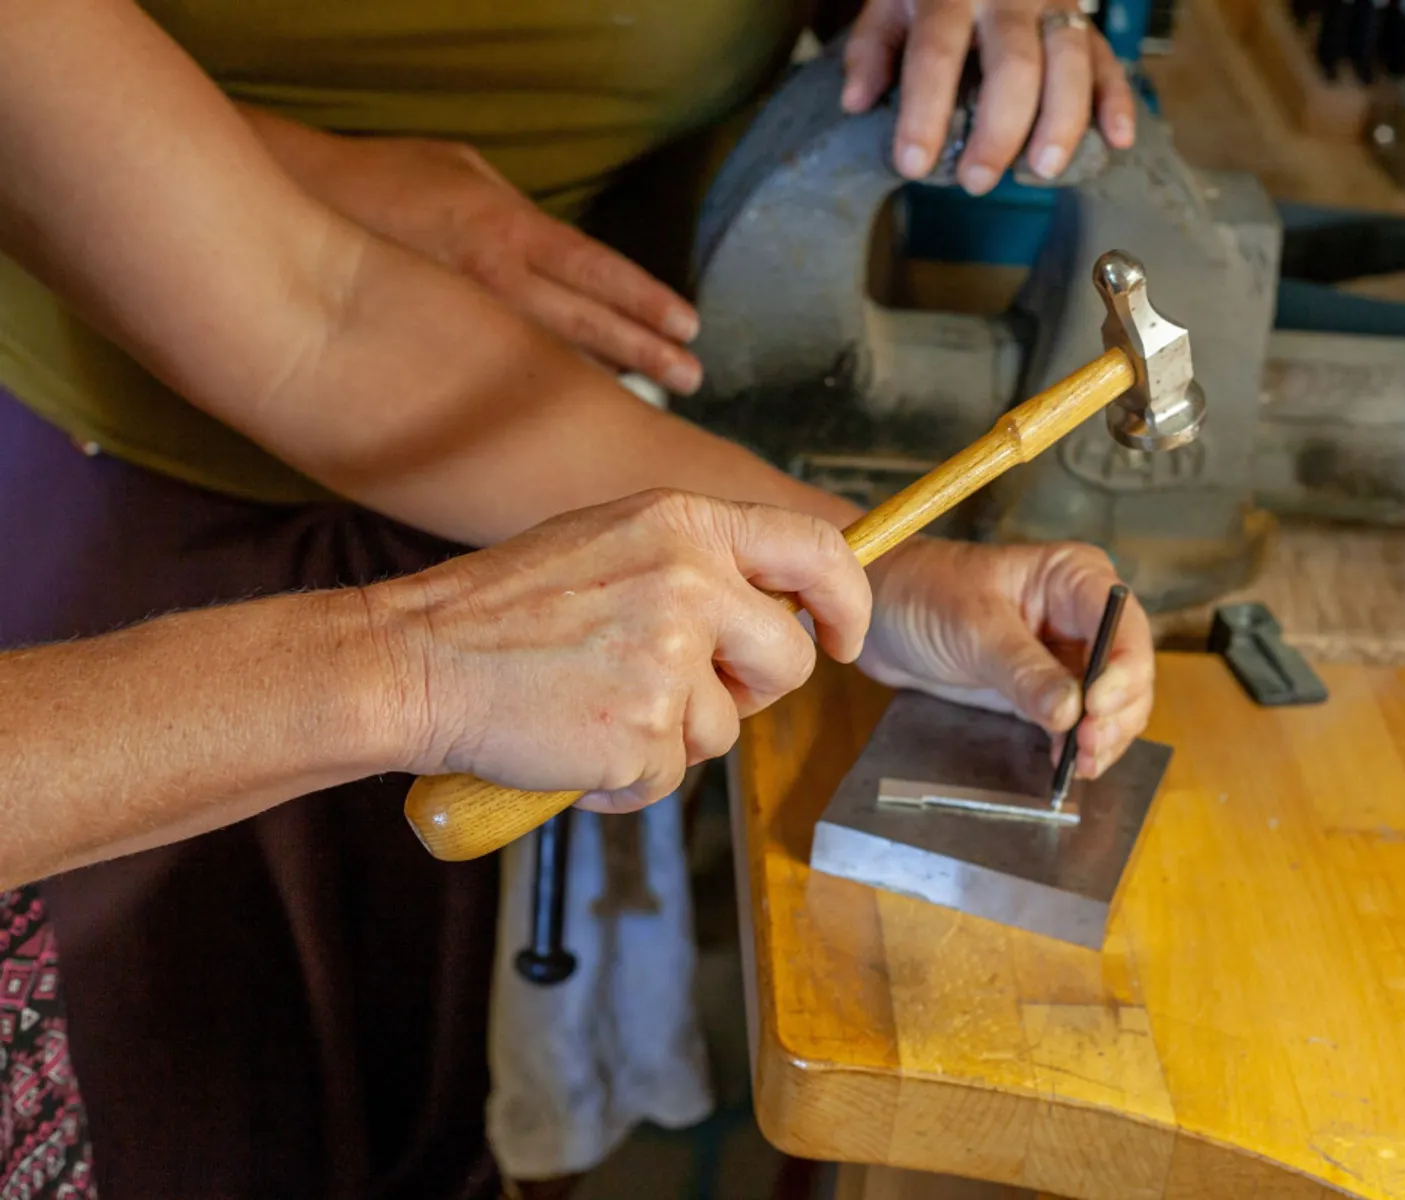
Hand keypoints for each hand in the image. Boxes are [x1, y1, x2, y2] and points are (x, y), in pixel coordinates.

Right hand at [251, 117, 702, 393]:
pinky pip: (492, 393)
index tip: (691, 328)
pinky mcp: (429, 359)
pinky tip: (564, 438)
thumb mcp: (461, 173)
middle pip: (584, 326)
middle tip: (694, 379)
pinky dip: (533, 414)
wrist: (287, 211)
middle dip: (643, 355)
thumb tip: (560, 251)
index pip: (594, 271)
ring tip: (647, 413)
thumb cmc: (380, 184)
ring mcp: (457, 326)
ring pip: (546, 365)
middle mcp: (489, 280)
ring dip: (600, 390)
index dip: (644, 302)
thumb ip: (516, 215)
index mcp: (504, 229)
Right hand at [369, 490, 869, 810]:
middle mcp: (690, 580)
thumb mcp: (612, 542)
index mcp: (684, 524)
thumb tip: (774, 601)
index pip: (815, 551)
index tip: (842, 638)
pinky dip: (627, 778)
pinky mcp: (644, 729)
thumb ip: (695, 561)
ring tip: (595, 704)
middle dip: (749, 692)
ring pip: (725, 729)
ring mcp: (669, 656)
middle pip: (787, 660)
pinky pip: (670, 776)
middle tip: (678, 691)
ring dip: (671, 737)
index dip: (847, 601)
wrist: (414, 660)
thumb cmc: (504, 609)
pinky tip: (574, 740)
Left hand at [839, 0, 1136, 194]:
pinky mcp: (1085, 20)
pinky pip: (1108, 59)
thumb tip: (857, 101)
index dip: (923, 112)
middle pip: (1013, 65)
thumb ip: (873, 47)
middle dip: (998, 130)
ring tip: (1042, 171)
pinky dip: (1117, 101)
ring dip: (1062, 121)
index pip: (936, 54)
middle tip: (977, 181)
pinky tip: (1115, 140)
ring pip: (1070, 61)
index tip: (912, 164)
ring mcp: (1053, 4)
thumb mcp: (891, 0)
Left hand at [857, 539, 1153, 778]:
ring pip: (1112, 702)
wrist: (881, 612)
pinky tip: (1066, 762)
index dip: (1122, 671)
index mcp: (1074, 577)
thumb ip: (1024, 670)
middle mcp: (1082, 614)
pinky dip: (1079, 744)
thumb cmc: (923, 593)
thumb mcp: (974, 629)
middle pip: (1128, 670)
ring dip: (1104, 736)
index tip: (1097, 708)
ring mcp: (1067, 654)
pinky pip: (1079, 721)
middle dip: (1117, 712)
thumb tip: (1070, 711)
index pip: (1123, 626)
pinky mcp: (1047, 687)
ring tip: (1080, 763)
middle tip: (1088, 748)